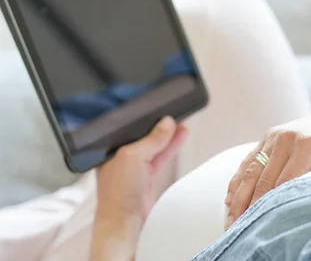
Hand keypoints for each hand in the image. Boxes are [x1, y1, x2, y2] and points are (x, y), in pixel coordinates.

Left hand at [91, 116, 187, 260]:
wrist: (125, 222)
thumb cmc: (117, 192)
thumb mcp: (133, 157)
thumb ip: (152, 139)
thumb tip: (167, 123)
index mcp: (109, 149)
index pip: (128, 127)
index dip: (143, 118)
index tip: (159, 108)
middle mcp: (120, 156)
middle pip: (142, 135)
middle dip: (158, 125)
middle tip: (173, 113)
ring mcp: (133, 167)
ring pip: (154, 145)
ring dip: (168, 135)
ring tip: (182, 122)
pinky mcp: (146, 176)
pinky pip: (160, 156)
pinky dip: (171, 147)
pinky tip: (180, 136)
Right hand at [224, 107, 310, 228]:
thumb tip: (308, 200)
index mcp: (308, 144)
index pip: (285, 181)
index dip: (271, 205)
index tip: (262, 224)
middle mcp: (287, 138)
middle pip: (263, 179)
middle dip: (250, 207)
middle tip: (241, 229)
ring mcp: (275, 135)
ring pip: (251, 171)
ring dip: (239, 198)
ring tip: (231, 220)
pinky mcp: (268, 136)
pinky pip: (249, 160)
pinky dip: (238, 181)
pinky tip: (230, 199)